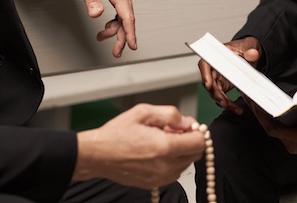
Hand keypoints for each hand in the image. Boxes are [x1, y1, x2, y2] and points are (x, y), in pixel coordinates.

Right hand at [73, 104, 204, 188]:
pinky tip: (157, 152)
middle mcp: (165, 165)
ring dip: (180, 152)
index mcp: (164, 147)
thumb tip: (187, 122)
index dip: (197, 132)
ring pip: (185, 164)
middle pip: (195, 155)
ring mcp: (160, 177)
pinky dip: (171, 162)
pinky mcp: (153, 184)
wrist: (97, 155)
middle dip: (189, 141)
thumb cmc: (116, 134)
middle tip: (174, 131)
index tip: (188, 127)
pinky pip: (174, 173)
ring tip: (162, 141)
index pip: (199, 143)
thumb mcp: (143, 112)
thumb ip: (170, 114)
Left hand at [74, 0, 135, 56]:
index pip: (127, 16)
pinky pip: (121, 10)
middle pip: (127, 19)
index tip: (132, 45)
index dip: (130, 33)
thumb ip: (92, 2)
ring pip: (124, 16)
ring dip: (115, 29)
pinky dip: (116, 20)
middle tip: (116, 51)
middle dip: (122, 37)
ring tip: (101, 36)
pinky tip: (107, 25)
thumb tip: (96, 15)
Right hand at [199, 37, 261, 114]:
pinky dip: (229, 104)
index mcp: (216, 55)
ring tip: (232, 108)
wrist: (250, 54)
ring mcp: (217, 78)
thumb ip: (251, 49)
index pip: (205, 64)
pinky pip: (223, 97)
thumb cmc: (245, 47)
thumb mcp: (250, 44)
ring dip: (223, 101)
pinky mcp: (223, 86)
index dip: (205, 74)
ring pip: (215, 93)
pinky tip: (237, 109)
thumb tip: (251, 54)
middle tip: (223, 102)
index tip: (208, 84)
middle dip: (215, 93)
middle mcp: (214, 68)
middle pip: (209, 82)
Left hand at [247, 101, 296, 153]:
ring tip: (256, 98)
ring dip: (264, 115)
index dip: (261, 117)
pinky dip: (272, 117)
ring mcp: (295, 142)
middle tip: (250, 97)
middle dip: (259, 113)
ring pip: (274, 128)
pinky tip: (269, 106)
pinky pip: (279, 128)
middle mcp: (295, 144)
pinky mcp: (296, 138)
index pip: (274, 130)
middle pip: (270, 128)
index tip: (254, 104)